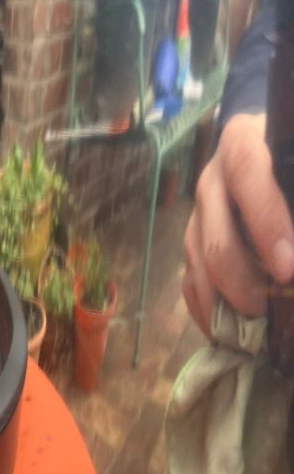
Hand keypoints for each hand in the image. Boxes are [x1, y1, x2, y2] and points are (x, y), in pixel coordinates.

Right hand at [183, 113, 293, 334]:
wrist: (263, 150)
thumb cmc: (286, 159)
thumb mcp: (293, 164)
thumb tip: (293, 259)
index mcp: (243, 142)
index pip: (246, 172)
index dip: (265, 221)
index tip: (286, 268)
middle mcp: (211, 178)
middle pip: (216, 237)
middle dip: (244, 282)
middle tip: (269, 310)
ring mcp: (197, 211)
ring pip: (199, 263)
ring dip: (225, 302)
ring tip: (255, 329)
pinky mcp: (191, 239)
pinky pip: (189, 280)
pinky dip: (208, 311)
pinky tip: (228, 331)